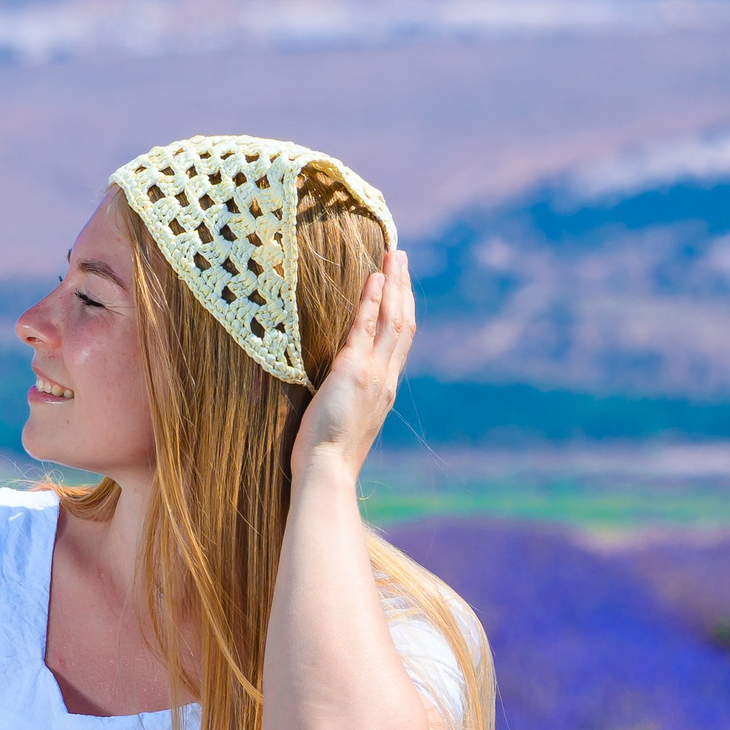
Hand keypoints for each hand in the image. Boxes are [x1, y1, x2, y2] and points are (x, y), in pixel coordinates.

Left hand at [289, 246, 414, 483]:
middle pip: (403, 324)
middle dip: (404, 288)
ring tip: (394, 256)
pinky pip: (367, 327)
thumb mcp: (342, 422)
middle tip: (401, 257)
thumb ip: (347, 400)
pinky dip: (372, 300)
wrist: (326, 473)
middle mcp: (386, 380)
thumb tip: (337, 389)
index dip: (400, 311)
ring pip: (393, 320)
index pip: (398, 343)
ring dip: (394, 284)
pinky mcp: (355, 371)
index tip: (398, 287)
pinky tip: (373, 278)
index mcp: (383, 391)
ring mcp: (374, 374)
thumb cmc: (325, 457)